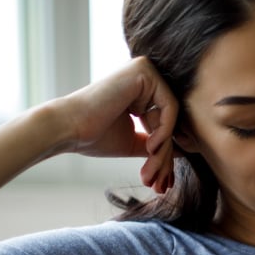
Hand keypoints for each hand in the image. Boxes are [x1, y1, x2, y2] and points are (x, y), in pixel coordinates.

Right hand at [58, 56, 178, 192]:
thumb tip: (184, 150)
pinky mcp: (145, 70)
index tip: (164, 181)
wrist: (70, 128)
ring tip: (150, 171)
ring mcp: (146, 70)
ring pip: (172, 118)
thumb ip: (158, 144)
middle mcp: (145, 77)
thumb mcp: (136, 142)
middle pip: (171, 122)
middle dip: (166, 157)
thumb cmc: (97, 136)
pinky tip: (150, 146)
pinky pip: (170, 107)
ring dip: (164, 150)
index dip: (167, 154)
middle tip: (159, 184)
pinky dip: (164, 131)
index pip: (167, 124)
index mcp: (142, 92)